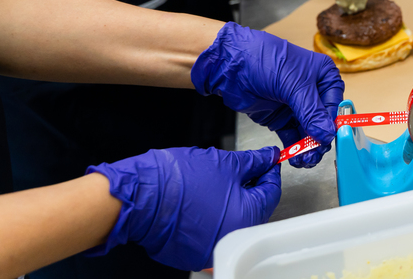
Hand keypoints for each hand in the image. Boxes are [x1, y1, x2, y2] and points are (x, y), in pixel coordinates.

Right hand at [86, 146, 279, 271]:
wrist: (141, 195)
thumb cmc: (180, 180)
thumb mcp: (226, 163)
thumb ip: (254, 162)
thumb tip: (269, 158)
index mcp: (247, 217)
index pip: (271, 192)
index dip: (269, 172)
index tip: (266, 161)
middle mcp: (232, 239)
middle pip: (254, 209)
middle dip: (249, 187)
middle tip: (240, 170)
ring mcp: (211, 249)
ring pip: (232, 221)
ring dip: (230, 202)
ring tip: (215, 184)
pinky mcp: (192, 253)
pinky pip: (212, 232)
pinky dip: (212, 217)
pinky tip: (202, 201)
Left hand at [192, 23, 344, 167]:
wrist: (230, 64)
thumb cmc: (265, 60)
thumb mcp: (294, 85)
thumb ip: (311, 111)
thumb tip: (327, 134)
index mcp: (323, 76)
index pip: (333, 106)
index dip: (331, 125)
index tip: (326, 142)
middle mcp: (312, 91)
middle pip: (322, 121)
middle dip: (319, 139)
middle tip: (313, 154)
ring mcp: (295, 106)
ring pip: (308, 132)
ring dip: (308, 147)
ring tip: (305, 160)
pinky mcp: (280, 117)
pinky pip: (292, 136)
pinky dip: (295, 147)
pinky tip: (296, 157)